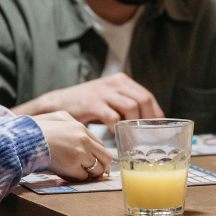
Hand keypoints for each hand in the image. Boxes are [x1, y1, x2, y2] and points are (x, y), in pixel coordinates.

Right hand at [15, 73, 163, 130]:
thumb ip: (125, 106)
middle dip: (148, 119)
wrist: (58, 103)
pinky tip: (115, 134)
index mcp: (121, 81)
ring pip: (131, 107)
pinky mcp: (92, 103)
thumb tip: (146, 123)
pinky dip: (117, 127)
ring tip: (131, 134)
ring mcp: (103, 92)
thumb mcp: (109, 99)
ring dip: (134, 124)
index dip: (155, 113)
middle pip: (143, 100)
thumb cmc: (87, 105)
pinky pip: (112, 116)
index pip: (146, 96)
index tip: (157, 128)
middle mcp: (115, 83)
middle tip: (146, 134)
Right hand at [32, 111, 112, 180]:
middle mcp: (84, 140)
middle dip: (103, 167)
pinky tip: (69, 175)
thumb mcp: (56, 118)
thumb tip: (82, 139)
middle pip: (106, 157)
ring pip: (97, 169)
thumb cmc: (36, 130)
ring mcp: (80, 153)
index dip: (100, 156)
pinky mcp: (72, 166)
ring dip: (90, 174)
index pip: (100, 145)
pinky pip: (83, 177)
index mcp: (81, 128)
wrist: (24, 139)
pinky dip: (78, 179)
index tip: (99, 162)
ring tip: (79, 174)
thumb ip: (71, 125)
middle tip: (98, 174)